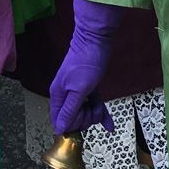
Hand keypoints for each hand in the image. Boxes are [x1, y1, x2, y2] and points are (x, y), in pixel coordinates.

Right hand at [49, 0, 122, 133]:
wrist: (95, 39)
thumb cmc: (86, 63)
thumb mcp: (79, 90)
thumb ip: (69, 110)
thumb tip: (59, 129)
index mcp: (58, 95)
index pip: (60, 121)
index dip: (73, 124)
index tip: (84, 117)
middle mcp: (65, 95)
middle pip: (74, 119)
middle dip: (86, 117)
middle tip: (93, 106)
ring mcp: (77, 91)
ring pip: (85, 113)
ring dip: (95, 113)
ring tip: (101, 105)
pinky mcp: (88, 88)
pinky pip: (93, 105)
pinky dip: (101, 113)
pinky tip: (109, 125)